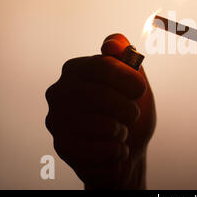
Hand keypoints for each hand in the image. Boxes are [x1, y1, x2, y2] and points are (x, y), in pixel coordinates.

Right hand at [45, 34, 155, 188]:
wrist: (126, 150)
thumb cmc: (129, 110)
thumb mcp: (135, 80)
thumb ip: (127, 56)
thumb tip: (111, 44)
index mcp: (75, 68)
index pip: (104, 66)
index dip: (130, 80)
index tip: (141, 90)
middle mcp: (58, 91)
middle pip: (102, 96)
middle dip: (128, 109)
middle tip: (132, 115)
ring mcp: (55, 119)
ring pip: (104, 125)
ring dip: (123, 131)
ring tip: (120, 131)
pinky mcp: (61, 147)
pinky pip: (100, 151)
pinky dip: (117, 152)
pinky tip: (114, 149)